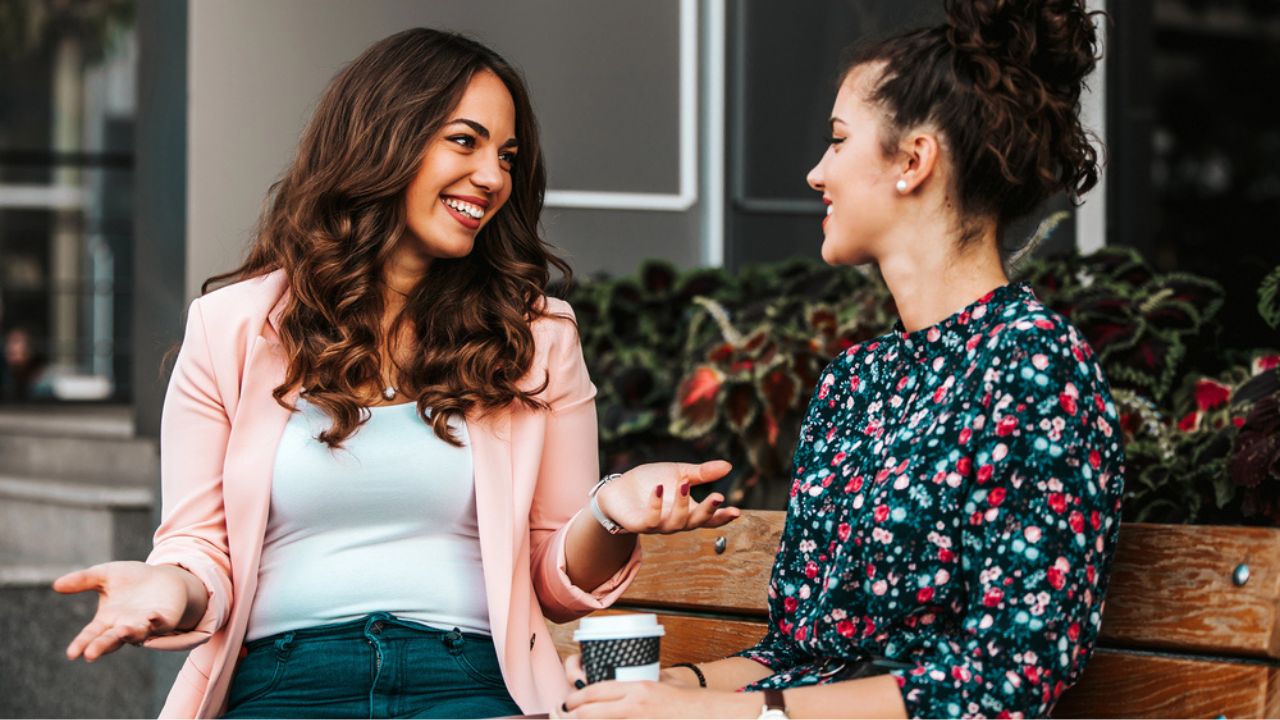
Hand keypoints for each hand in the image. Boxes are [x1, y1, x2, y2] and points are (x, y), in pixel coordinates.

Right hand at [52, 561, 191, 660]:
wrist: (163, 577)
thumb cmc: (132, 579)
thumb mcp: (105, 575)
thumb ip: (83, 580)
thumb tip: (56, 585)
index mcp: (107, 620)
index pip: (91, 634)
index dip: (82, 643)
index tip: (72, 654)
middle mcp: (124, 626)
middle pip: (110, 640)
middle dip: (100, 646)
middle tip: (90, 655)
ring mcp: (144, 626)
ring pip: (135, 635)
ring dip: (128, 634)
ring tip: (121, 631)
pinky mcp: (165, 620)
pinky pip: (161, 624)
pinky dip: (156, 622)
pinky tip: (151, 617)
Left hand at [554, 654, 755, 717]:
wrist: (714, 715)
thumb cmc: (692, 702)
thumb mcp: (664, 684)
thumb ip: (642, 685)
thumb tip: (622, 689)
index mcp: (639, 688)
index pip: (596, 691)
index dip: (575, 698)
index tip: (568, 702)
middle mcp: (636, 706)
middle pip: (590, 712)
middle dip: (572, 715)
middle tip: (564, 714)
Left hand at [596, 460, 739, 534]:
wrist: (619, 488)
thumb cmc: (652, 482)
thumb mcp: (680, 473)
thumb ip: (702, 473)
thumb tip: (728, 466)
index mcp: (689, 511)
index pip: (710, 518)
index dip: (723, 517)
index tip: (737, 511)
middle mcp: (676, 522)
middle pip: (696, 522)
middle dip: (707, 511)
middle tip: (718, 496)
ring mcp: (658, 525)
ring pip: (676, 523)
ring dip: (682, 504)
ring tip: (684, 483)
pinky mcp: (639, 524)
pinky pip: (650, 520)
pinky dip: (656, 505)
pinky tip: (659, 488)